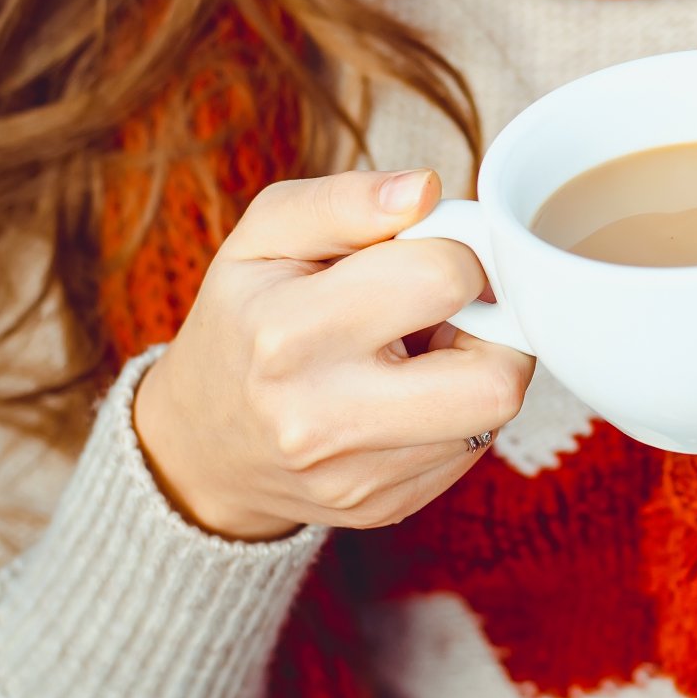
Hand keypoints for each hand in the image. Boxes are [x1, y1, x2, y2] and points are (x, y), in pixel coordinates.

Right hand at [134, 169, 533, 540]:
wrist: (200, 444)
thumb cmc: (243, 318)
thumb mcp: (266, 237)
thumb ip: (345, 201)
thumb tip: (426, 189)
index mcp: (289, 334)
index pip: (443, 277)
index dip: (457, 251)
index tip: (434, 253)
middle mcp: (323, 419)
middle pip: (496, 379)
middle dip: (497, 328)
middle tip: (454, 310)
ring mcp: (358, 477)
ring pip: (492, 414)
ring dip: (476, 370)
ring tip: (421, 351)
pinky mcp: (386, 507)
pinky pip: (472, 449)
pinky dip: (456, 412)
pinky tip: (408, 394)